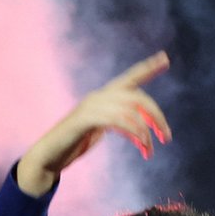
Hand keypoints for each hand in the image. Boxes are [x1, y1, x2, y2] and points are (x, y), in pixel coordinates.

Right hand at [15, 51, 171, 196]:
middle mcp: (98, 96)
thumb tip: (141, 128)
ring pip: (130, 110)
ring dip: (145, 132)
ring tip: (149, 150)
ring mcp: (90, 106)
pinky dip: (133, 132)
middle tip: (167, 137)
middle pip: (137, 97)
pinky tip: (140, 144)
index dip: (147, 68)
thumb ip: (117, 123)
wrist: (47, 156)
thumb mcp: (98, 130)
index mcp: (102, 97)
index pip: (129, 78)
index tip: (164, 58)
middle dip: (156, 116)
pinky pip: (117, 119)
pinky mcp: (84, 119)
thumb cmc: (72, 144)